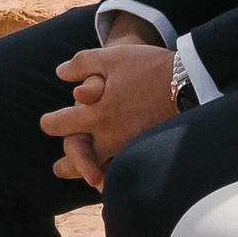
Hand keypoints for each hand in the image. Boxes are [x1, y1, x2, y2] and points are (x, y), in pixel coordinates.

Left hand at [40, 35, 176, 190]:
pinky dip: (116, 174)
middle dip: (66, 164)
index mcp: (96, 113)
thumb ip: (82, 64)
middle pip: (78, 157)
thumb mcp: (113, 57)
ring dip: (88, 173)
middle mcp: (110, 136)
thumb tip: (60, 73)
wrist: (190, 81)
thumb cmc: (149, 67)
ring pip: (100, 168)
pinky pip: (124, 167)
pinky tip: (115, 176)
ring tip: (85, 179)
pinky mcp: (147, 147)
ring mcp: (130, 145)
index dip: (50, 123)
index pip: (60, 125)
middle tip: (58, 169)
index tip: (47, 123)